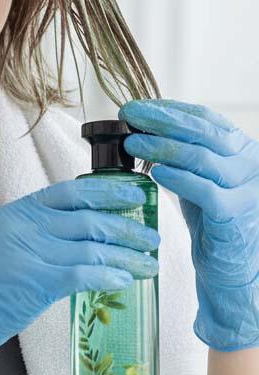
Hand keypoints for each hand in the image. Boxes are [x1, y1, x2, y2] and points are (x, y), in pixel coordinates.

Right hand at [0, 178, 159, 374]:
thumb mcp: (12, 240)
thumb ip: (45, 231)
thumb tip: (89, 230)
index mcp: (22, 210)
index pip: (72, 191)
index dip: (107, 190)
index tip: (134, 193)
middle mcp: (27, 224)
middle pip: (88, 218)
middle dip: (126, 226)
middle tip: (152, 236)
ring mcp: (30, 250)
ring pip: (92, 246)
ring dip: (126, 254)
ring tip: (149, 262)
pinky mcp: (35, 280)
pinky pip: (82, 272)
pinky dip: (108, 274)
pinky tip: (126, 278)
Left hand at [121, 99, 258, 351]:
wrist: (230, 267)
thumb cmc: (208, 216)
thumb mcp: (195, 173)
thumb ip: (177, 150)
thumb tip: (135, 124)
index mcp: (240, 148)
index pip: (203, 117)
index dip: (167, 109)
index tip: (134, 106)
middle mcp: (249, 163)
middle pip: (202, 131)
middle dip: (160, 120)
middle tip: (127, 116)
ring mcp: (247, 189)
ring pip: (202, 158)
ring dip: (161, 146)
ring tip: (132, 143)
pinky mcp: (236, 216)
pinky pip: (206, 191)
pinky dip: (178, 179)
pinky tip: (155, 173)